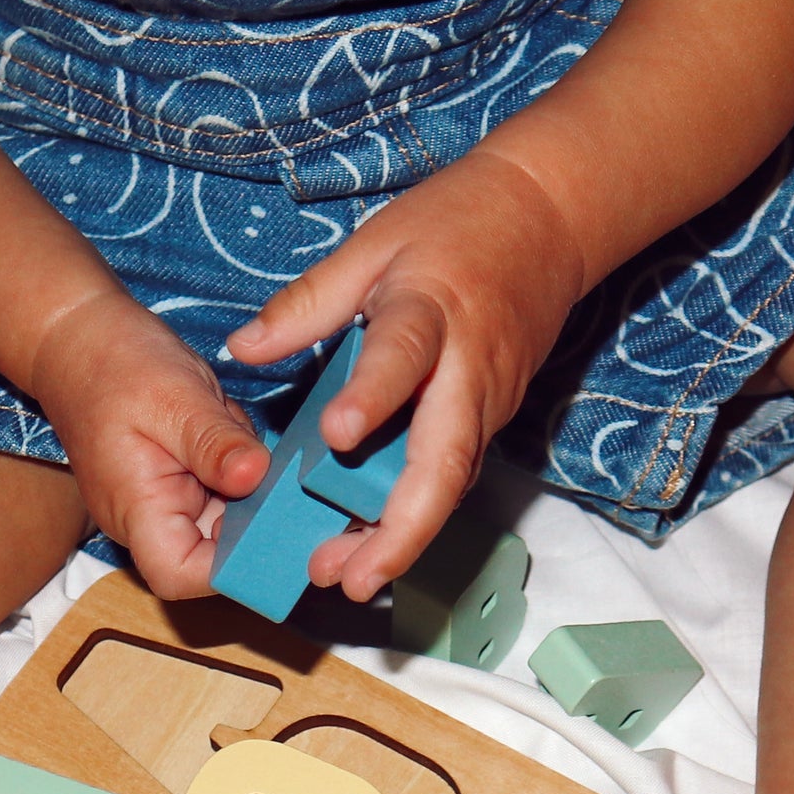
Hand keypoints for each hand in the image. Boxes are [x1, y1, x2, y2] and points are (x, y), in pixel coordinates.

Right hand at [24, 292, 272, 597]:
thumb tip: (257, 477)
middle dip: (252, 513)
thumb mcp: (172, 395)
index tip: (267, 524)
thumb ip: (214, 442)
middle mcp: (149, 519)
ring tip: (229, 426)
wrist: (79, 338)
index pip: (178, 576)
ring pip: (228, 518)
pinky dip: (239, 462)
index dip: (228, 570)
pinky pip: (224, 490)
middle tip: (267, 460)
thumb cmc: (113, 363)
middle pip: (214, 554)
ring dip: (247, 480)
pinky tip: (224, 423)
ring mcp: (166, 502)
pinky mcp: (181, 482)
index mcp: (136, 509)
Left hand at [222, 144, 587, 600]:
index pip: (405, 356)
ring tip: (348, 577)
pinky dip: (416, 513)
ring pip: (450, 482)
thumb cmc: (459, 222)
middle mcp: (469, 368)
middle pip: (445, 460)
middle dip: (401, 528)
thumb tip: (242, 348)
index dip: (374, 396)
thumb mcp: (375, 242)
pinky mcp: (493, 416)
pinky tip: (372, 542)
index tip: (336, 435)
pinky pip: (453, 473)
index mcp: (434, 309)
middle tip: (352, 577)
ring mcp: (488, 400)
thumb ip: (309, 301)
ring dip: (405, 536)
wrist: (551, 216)